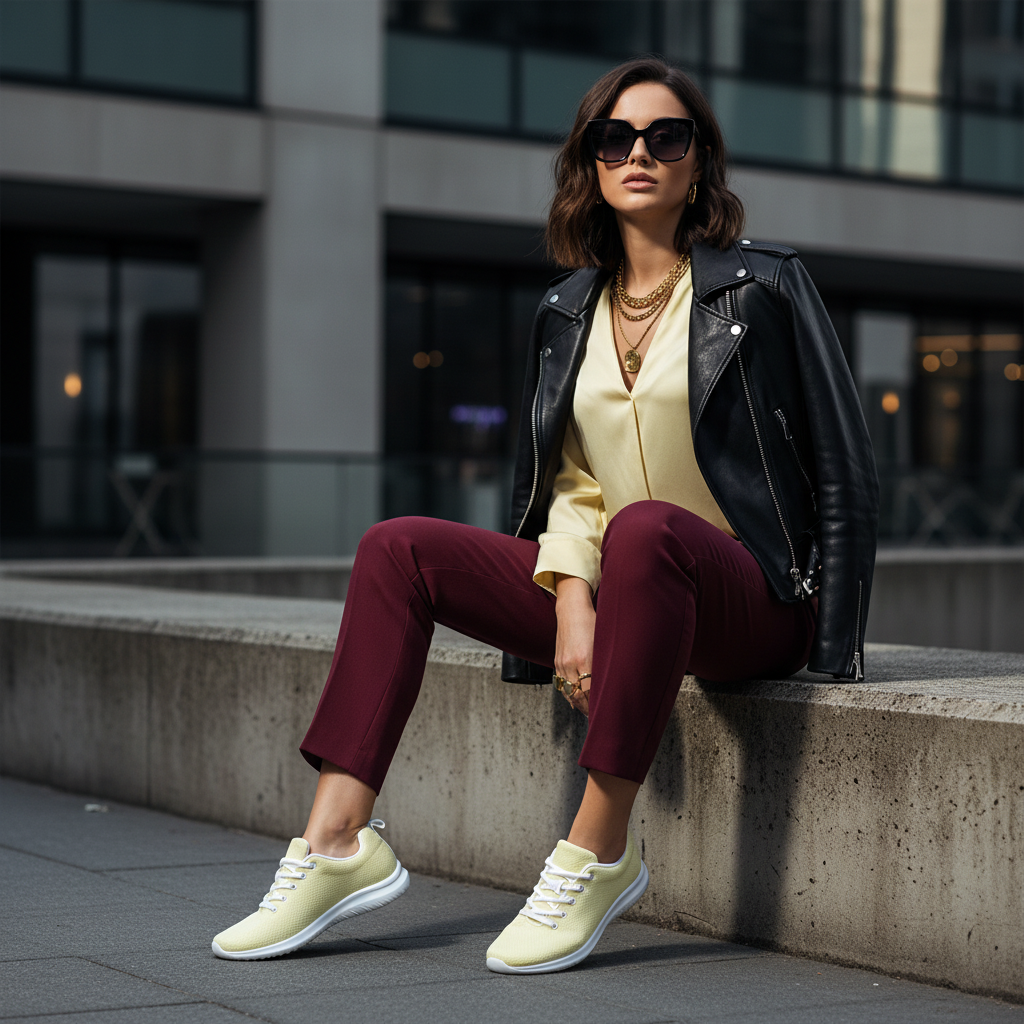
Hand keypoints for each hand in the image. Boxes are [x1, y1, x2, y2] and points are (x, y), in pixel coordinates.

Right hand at [554, 574, 595, 715]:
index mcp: (585, 658)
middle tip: (599, 717)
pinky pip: (561, 684)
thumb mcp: (604, 641)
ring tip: (589, 712)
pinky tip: (577, 701)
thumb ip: (606, 662)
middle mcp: (570, 663)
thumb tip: (614, 682)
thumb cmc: (592, 622)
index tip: (606, 712)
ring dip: (579, 704)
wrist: (572, 609)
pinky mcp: (556, 662)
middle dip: (588, 709)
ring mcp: (561, 663)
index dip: (597, 704)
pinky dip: (569, 695)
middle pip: (578, 696)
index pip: (590, 692)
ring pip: (568, 693)